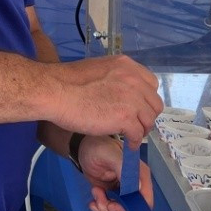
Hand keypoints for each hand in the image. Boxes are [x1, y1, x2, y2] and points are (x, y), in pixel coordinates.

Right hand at [39, 55, 161, 139]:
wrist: (56, 91)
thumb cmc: (68, 81)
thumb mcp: (98, 69)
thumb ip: (114, 78)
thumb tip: (119, 91)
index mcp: (126, 66)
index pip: (151, 84)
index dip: (145, 98)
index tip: (138, 107)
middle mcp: (134, 80)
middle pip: (154, 103)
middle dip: (146, 115)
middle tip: (136, 124)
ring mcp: (131, 99)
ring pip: (149, 119)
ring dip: (142, 129)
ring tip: (132, 136)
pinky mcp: (125, 117)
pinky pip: (137, 134)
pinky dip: (134, 141)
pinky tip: (128, 144)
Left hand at [88, 152, 154, 210]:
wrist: (85, 149)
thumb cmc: (98, 147)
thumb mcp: (109, 155)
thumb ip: (124, 169)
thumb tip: (139, 188)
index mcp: (140, 175)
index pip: (145, 202)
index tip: (111, 205)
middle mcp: (137, 187)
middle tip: (98, 199)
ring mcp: (127, 195)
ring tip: (95, 195)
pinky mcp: (117, 199)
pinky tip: (93, 202)